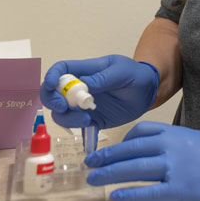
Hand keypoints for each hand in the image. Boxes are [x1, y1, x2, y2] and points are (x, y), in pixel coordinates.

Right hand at [40, 55, 158, 128]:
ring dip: (67, 118)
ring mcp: (84, 105)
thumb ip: (104, 77)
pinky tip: (90, 129)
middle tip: (63, 107)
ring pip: (62, 113)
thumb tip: (84, 83)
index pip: (61, 70)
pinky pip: (78, 127)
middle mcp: (80, 88)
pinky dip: (79, 131)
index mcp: (86, 70)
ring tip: (87, 119)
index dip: (52, 76)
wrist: (148, 92)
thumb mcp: (122, 71)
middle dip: (52, 100)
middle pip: (53, 94)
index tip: (52, 85)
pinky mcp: (92, 120)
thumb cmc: (135, 75)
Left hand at [85, 121, 199, 200]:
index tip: (113, 149)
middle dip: (107, 156)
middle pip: (131, 149)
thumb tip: (146, 149)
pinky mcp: (179, 190)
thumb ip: (172, 141)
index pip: (141, 130)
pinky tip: (116, 197)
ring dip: (110, 174)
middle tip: (90, 162)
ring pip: (134, 169)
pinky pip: (147, 193)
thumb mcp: (195, 138)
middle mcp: (172, 147)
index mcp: (176, 133)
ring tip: (94, 179)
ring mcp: (175, 169)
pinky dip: (128, 194)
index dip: (123, 140)